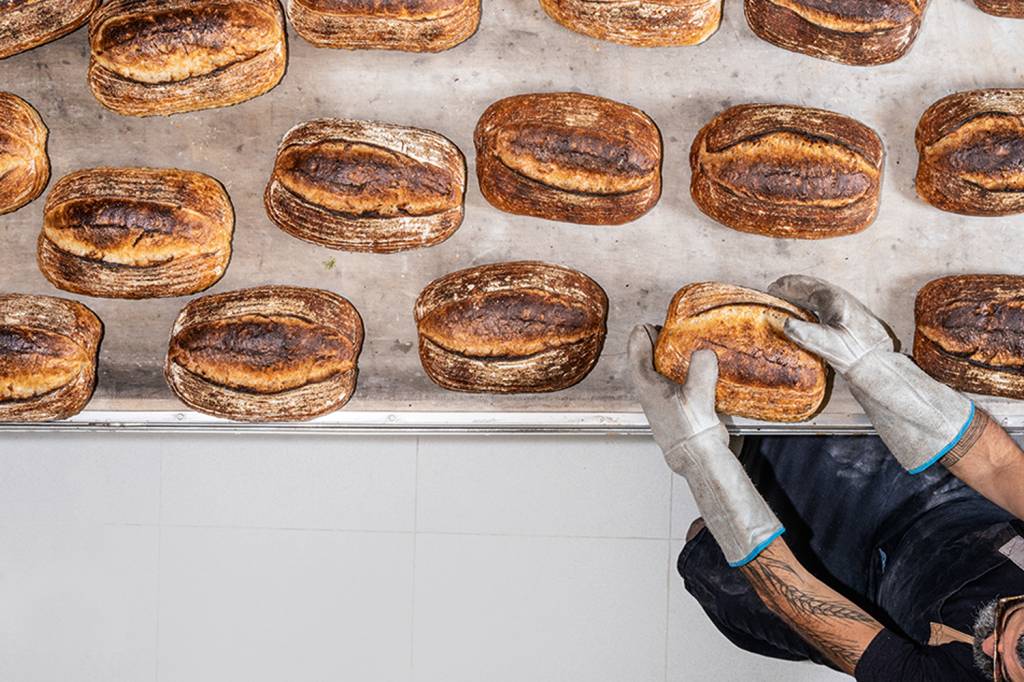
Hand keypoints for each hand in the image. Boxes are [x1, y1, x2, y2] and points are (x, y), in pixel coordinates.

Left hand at [628, 324, 783, 566]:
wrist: (698, 460)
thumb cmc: (692, 430)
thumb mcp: (699, 394)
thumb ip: (701, 369)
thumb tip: (703, 352)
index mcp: (646, 385)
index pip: (636, 351)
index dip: (642, 335)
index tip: (650, 325)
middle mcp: (647, 393)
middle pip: (644, 361)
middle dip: (654, 345)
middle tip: (667, 332)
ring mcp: (658, 403)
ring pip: (656, 374)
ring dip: (666, 361)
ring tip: (681, 349)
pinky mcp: (670, 410)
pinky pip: (669, 385)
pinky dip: (676, 375)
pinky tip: (693, 374)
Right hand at [767, 275, 891, 373]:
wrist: (877, 363)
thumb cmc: (854, 353)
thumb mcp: (826, 344)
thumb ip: (805, 333)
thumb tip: (785, 324)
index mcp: (833, 299)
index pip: (805, 285)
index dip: (786, 286)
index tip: (772, 287)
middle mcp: (841, 298)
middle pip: (812, 287)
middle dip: (794, 287)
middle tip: (777, 290)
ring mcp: (846, 306)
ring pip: (819, 295)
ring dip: (802, 295)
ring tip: (788, 299)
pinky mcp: (849, 316)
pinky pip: (825, 304)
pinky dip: (811, 304)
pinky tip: (807, 313)